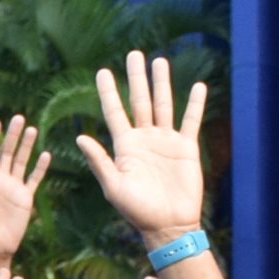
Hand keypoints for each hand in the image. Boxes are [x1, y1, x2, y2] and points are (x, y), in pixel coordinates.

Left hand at [0, 113, 48, 260]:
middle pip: (7, 153)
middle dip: (12, 136)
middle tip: (19, 117)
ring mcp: (13, 188)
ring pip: (22, 161)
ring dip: (27, 146)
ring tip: (32, 129)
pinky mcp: (25, 198)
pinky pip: (34, 179)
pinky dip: (40, 168)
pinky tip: (45, 154)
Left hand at [69, 49, 209, 236]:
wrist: (168, 225)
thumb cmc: (137, 211)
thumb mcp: (114, 187)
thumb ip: (99, 161)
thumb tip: (80, 137)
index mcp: (124, 146)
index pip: (114, 112)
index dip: (108, 92)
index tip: (102, 71)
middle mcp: (144, 139)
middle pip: (139, 101)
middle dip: (136, 78)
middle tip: (134, 54)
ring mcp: (165, 141)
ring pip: (164, 105)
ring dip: (162, 83)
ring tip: (159, 61)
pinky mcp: (186, 148)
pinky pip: (191, 120)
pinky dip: (195, 104)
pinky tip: (198, 86)